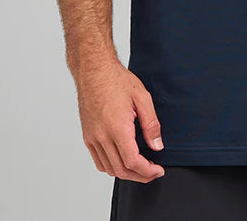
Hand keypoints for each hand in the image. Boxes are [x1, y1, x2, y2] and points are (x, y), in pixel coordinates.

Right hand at [74, 58, 165, 182]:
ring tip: (141, 168)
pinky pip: (99, 161)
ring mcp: (92, 138)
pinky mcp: (87, 136)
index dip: (147, 171)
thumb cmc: (117, 80)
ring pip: (109, 169)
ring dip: (126, 173)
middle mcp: (102, 136)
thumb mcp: (142, 97)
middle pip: (121, 170)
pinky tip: (123, 161)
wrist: (94, 71)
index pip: (132, 162)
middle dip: (140, 176)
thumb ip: (151, 124)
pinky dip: (112, 167)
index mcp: (117, 128)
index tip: (158, 170)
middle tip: (153, 172)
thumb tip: (157, 146)